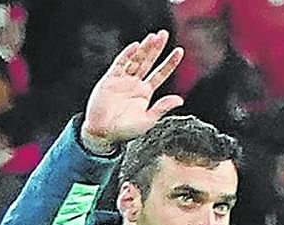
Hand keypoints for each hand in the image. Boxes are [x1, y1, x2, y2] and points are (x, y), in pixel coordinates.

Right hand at [81, 30, 184, 151]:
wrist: (103, 133)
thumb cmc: (125, 130)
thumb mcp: (148, 120)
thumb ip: (162, 107)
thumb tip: (180, 99)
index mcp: (145, 93)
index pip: (161, 74)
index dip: (170, 63)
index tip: (180, 51)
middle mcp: (135, 84)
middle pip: (148, 62)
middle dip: (156, 48)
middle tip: (164, 34)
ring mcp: (122, 80)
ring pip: (135, 60)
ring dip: (144, 48)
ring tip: (154, 36)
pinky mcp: (110, 79)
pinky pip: (120, 64)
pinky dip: (127, 55)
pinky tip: (136, 46)